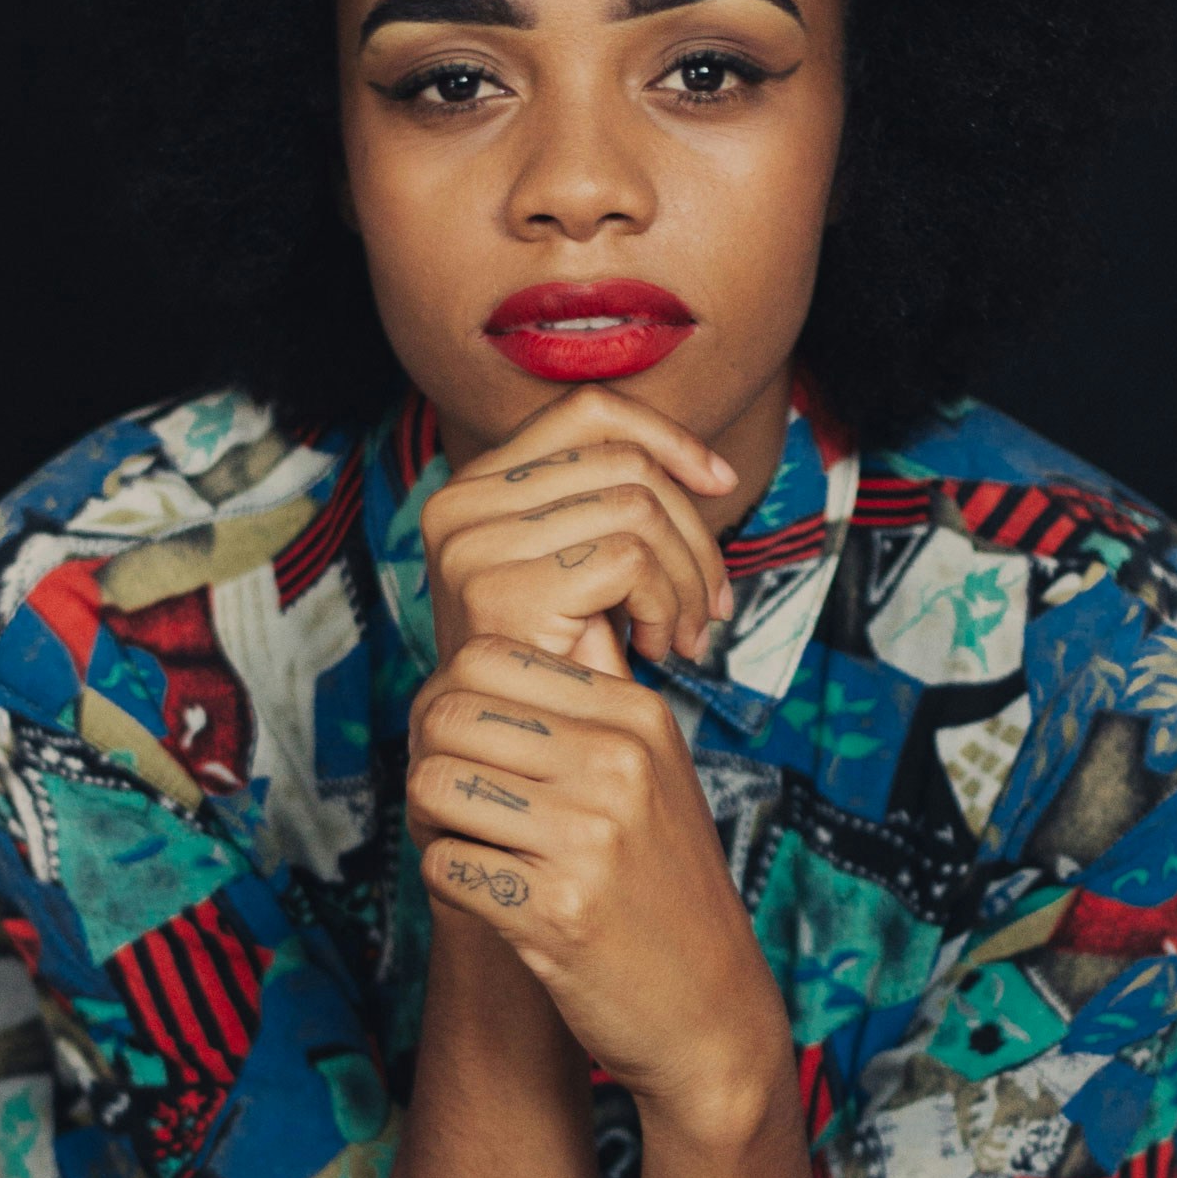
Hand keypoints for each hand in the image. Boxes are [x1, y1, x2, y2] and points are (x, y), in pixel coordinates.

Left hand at [405, 633, 793, 1118]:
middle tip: (452, 805)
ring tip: (469, 847)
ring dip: (429, 824)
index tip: (467, 747)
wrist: (709, 1008)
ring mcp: (589, 837)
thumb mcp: (654, 773)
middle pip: (446, 715)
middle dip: (428, 760)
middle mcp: (617, 765)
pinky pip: (443, 867)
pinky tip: (489, 898)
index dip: (449, 700)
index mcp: (637, 717)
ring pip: (432, 787)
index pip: (485, 657)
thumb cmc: (664, 886)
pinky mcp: (556, 911)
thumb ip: (598, 698)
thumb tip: (548, 625)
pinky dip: (450, 885)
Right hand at [420, 386, 738, 675]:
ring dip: (685, 578)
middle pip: (625, 461)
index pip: (588, 411)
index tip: (720, 483)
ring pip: (638, 508)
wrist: (519, 766)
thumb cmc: (559, 669)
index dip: (668, 436)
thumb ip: (613, 508)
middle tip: (712, 604)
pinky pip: (629, 558)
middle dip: (693, 531)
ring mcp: (470, 546)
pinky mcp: (500, 591)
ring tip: (685, 636)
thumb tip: (710, 469)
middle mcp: (456, 504)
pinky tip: (655, 651)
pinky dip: (665, 604)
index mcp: (471, 486)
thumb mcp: (583, 570)